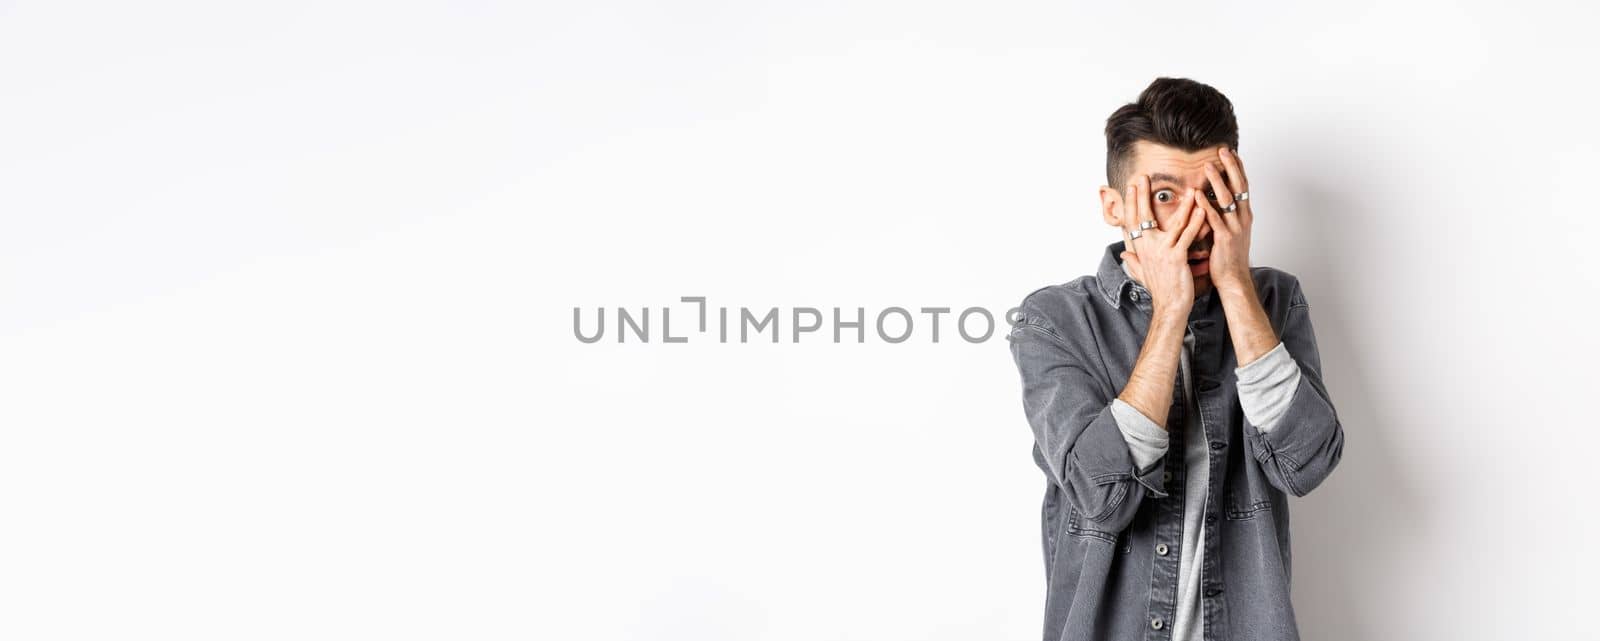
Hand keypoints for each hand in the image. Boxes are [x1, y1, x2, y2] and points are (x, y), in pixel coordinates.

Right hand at [1120, 174, 1207, 315]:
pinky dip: (1196, 221)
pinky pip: (1188, 235)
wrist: (1170, 307)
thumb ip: (1133, 262)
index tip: (1131, 187)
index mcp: (1141, 249)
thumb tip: (1123, 254)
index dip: (1131, 203)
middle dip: (1143, 196)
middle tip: (1144, 178)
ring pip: (1173, 223)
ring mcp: (1162, 252)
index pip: (1133, 221)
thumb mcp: (1142, 273)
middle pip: (1144, 216)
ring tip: (1189, 189)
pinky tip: (1203, 209)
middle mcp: (1148, 248)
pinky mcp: (1177, 257)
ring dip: (1183, 204)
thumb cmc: (1160, 290)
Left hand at [1197, 147, 1253, 292]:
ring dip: (1217, 182)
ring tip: (1208, 166)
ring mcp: (1235, 227)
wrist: (1233, 278)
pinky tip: (1197, 195)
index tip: (1230, 151)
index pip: (1242, 185)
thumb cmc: (1228, 254)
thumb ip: (1223, 212)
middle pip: (1239, 186)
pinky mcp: (1225, 239)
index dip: (1237, 167)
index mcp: (1243, 214)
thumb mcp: (1229, 228)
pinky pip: (1214, 219)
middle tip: (1223, 150)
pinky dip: (1205, 206)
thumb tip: (1214, 196)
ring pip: (1227, 200)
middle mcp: (1242, 217)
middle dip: (1231, 167)